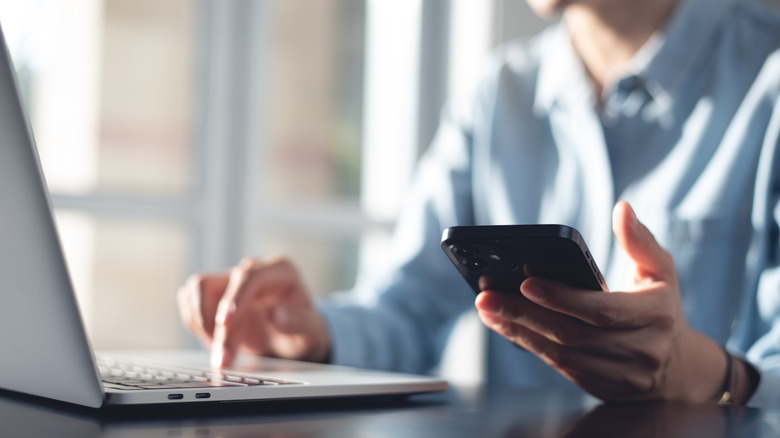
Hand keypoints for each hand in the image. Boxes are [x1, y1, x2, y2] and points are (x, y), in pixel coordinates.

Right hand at [177, 256, 330, 368]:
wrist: (295, 337)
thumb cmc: (305, 330)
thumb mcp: (311, 331)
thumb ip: (298, 322)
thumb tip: (277, 315)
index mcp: (281, 271)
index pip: (250, 276)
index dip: (235, 299)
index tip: (227, 324)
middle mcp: (254, 271)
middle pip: (219, 286)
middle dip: (217, 326)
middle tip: (224, 358)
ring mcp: (232, 281)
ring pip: (197, 288)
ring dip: (200, 322)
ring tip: (220, 350)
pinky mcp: (217, 294)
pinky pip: (191, 300)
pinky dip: (195, 323)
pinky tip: (215, 343)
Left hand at [475, 201, 726, 401]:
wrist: (678, 366)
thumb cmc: (661, 306)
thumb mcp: (660, 270)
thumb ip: (640, 241)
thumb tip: (623, 209)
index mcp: (656, 316)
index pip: (602, 309)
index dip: (561, 298)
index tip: (525, 281)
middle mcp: (642, 350)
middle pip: (572, 334)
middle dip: (524, 314)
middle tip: (487, 296)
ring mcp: (622, 376)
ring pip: (561, 354)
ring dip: (518, 332)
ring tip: (488, 309)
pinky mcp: (602, 388)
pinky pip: (560, 367)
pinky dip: (529, 345)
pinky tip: (506, 327)